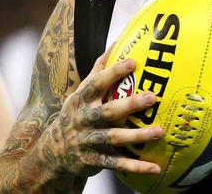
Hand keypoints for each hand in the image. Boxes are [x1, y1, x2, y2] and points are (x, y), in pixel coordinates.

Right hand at [35, 46, 163, 176]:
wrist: (51, 153)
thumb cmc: (76, 114)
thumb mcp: (81, 92)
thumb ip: (98, 70)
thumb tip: (116, 43)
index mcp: (81, 100)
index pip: (96, 83)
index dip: (113, 73)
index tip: (133, 62)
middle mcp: (83, 120)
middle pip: (108, 111)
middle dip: (130, 105)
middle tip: (153, 97)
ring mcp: (87, 141)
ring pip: (114, 138)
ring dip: (137, 136)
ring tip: (159, 131)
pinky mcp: (92, 161)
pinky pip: (116, 164)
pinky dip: (136, 166)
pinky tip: (155, 167)